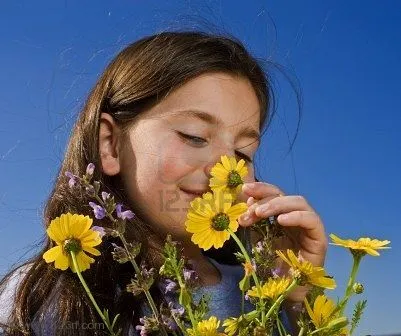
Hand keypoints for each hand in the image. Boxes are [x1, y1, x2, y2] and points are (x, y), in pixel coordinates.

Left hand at [237, 181, 327, 301]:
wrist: (286, 291)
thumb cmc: (272, 266)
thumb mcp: (258, 237)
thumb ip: (254, 220)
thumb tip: (247, 200)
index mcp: (281, 215)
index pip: (273, 194)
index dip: (260, 189)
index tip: (245, 189)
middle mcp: (296, 217)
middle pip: (284, 195)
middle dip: (265, 196)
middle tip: (249, 205)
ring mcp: (309, 226)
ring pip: (298, 202)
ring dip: (277, 204)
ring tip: (260, 213)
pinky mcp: (319, 238)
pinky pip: (311, 220)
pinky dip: (296, 216)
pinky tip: (280, 221)